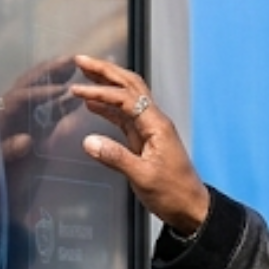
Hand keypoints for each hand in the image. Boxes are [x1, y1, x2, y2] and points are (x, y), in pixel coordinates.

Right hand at [69, 55, 209, 233]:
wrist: (191, 208)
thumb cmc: (173, 194)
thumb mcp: (143, 177)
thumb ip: (115, 158)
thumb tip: (89, 142)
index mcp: (157, 125)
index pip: (125, 98)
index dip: (100, 92)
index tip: (77, 91)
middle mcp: (154, 121)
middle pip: (130, 85)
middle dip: (105, 71)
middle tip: (81, 60)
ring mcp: (150, 129)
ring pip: (127, 96)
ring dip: (106, 84)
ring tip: (83, 73)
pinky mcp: (144, 139)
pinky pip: (124, 115)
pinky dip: (108, 107)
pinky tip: (92, 105)